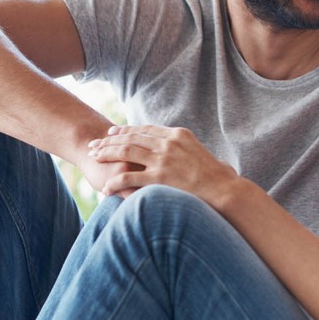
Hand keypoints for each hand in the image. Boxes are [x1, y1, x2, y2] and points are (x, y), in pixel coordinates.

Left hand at [87, 125, 239, 205]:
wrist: (225, 190)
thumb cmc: (217, 177)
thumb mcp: (201, 154)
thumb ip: (186, 149)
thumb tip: (181, 150)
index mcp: (178, 135)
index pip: (145, 129)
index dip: (125, 130)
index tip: (111, 133)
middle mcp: (168, 143)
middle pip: (131, 137)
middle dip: (109, 140)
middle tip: (94, 144)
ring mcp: (163, 159)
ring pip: (125, 152)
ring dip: (107, 154)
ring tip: (94, 158)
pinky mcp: (159, 177)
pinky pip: (129, 178)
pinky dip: (115, 183)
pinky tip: (106, 189)